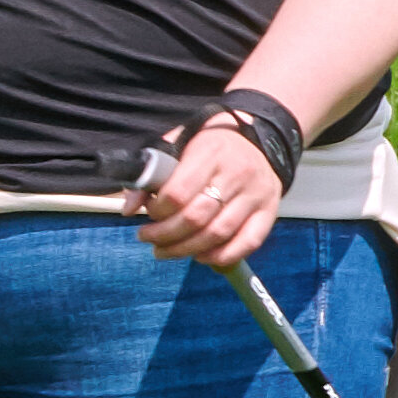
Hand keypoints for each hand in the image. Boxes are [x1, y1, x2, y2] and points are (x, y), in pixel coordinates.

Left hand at [134, 122, 283, 263]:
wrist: (260, 141)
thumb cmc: (210, 146)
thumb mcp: (178, 146)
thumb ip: (151, 172)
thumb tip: (128, 208)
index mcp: (211, 152)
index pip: (178, 193)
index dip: (157, 211)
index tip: (148, 213)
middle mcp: (237, 174)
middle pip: (196, 218)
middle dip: (165, 236)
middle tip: (149, 239)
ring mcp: (256, 194)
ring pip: (218, 234)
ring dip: (186, 250)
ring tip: (166, 251)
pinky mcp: (269, 211)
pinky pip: (247, 243)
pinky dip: (221, 256)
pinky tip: (201, 257)